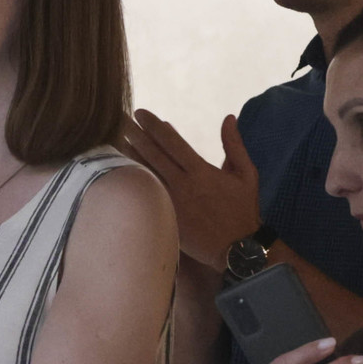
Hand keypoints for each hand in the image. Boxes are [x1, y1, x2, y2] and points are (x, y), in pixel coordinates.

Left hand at [123, 111, 260, 269]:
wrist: (237, 249)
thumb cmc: (243, 210)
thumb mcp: (246, 174)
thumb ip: (234, 145)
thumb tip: (228, 117)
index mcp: (201, 172)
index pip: (172, 142)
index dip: (154, 126)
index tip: (141, 114)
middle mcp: (183, 185)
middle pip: (153, 155)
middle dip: (136, 135)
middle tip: (120, 120)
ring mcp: (172, 203)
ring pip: (146, 175)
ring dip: (130, 155)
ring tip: (116, 139)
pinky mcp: (166, 219)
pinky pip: (146, 196)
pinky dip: (134, 181)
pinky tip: (122, 171)